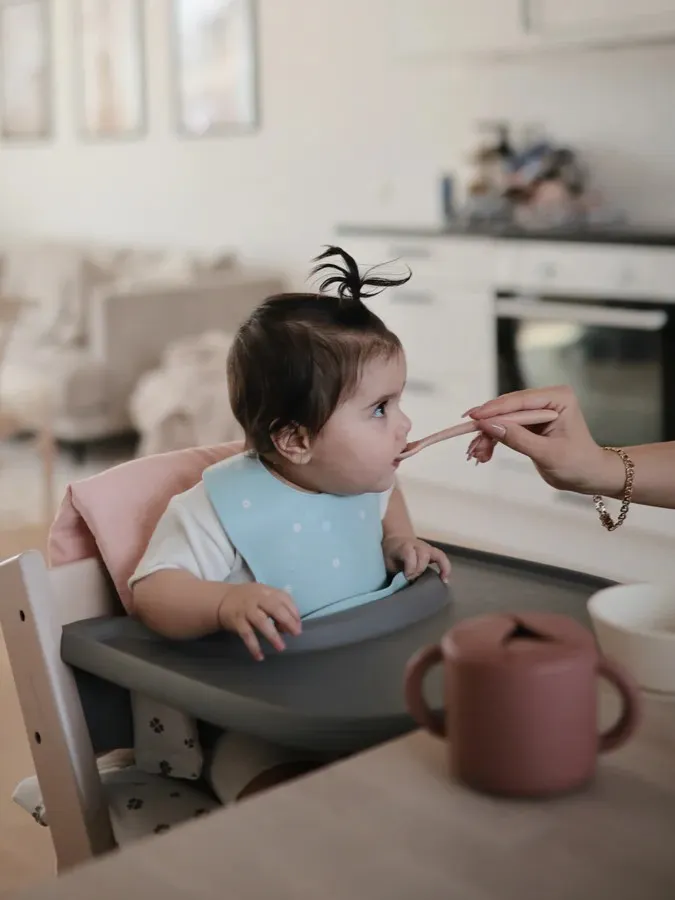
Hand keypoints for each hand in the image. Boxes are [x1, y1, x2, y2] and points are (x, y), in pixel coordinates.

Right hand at [217, 583, 301, 660]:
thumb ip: (278, 607)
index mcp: (267, 591)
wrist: (222, 600)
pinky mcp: (237, 621)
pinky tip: (259, 656)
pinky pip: (247, 634)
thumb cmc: (250, 600)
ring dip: (272, 635)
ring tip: (281, 647)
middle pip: (275, 608)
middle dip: (287, 621)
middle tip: (296, 634)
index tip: (298, 624)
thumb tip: (290, 626)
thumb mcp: (264, 596)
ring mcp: (247, 610)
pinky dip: (254, 646)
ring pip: (261, 621)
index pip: (284, 598)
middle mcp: (257, 599)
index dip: (293, 611)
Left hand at [382, 535, 450, 582]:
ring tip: (441, 581)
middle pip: (424, 555)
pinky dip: (446, 568)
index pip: (410, 554)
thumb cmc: (391, 553)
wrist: (396, 539)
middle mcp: (417, 545)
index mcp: (404, 546)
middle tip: (413, 580)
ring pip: (437, 554)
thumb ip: (395, 572)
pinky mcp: (432, 552)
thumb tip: (402, 586)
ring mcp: (426, 547)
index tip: (406, 578)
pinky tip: (445, 580)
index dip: (410, 567)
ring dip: (438, 568)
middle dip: (420, 569)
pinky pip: (443, 557)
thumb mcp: (387, 562)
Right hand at [464, 385, 623, 496]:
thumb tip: (488, 425)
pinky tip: (484, 454)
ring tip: (477, 455)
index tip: (472, 417)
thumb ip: (518, 438)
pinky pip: (506, 428)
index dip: (494, 409)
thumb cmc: (577, 464)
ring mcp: (537, 410)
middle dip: (488, 427)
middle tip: (471, 444)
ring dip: (488, 437)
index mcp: (558, 398)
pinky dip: (494, 440)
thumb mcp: (547, 453)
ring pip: (503, 419)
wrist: (588, 476)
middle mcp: (546, 399)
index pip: (520, 401)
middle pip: (507, 409)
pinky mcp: (530, 423)